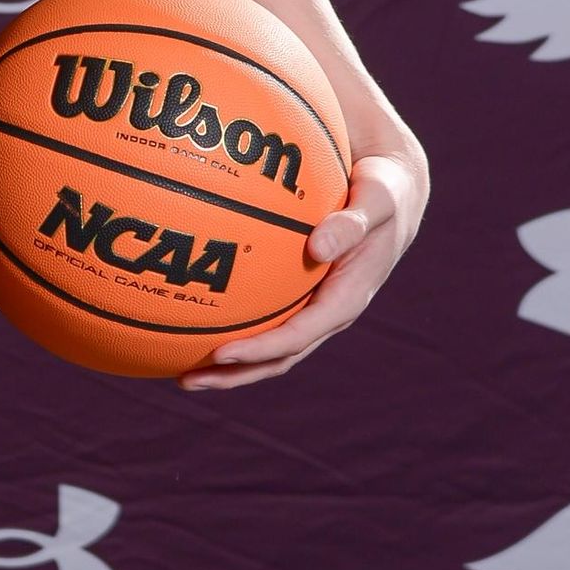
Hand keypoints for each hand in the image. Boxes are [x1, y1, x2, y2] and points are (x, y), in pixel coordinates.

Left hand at [177, 137, 427, 393]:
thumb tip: (317, 246)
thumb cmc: (384, 191)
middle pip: (277, 357)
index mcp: (346, 300)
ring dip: (227, 363)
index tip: (220, 353)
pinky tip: (192, 310)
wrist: (392, 189)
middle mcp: (328, 312)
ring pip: (268, 345)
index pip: (298, 337)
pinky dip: (231, 321)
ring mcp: (314, 306)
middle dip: (233, 373)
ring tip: (177, 368)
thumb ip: (352, 223)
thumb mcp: (378, 201)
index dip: (260, 350)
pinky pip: (263, 313)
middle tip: (185, 380)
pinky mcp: (302, 292)